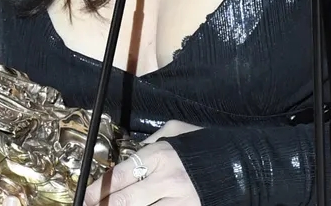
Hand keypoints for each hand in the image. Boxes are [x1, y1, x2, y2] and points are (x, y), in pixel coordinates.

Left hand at [83, 121, 202, 205]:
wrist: (244, 165)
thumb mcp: (176, 132)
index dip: (99, 190)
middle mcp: (166, 179)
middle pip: (124, 202)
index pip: (119, 176)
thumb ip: (150, 142)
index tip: (86, 198)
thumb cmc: (206, 146)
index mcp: (159, 155)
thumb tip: (130, 155)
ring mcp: (180, 201)